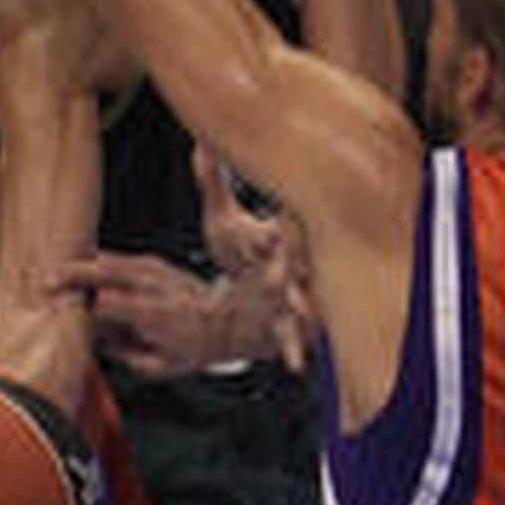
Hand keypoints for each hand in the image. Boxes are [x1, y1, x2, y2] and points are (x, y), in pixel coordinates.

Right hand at [55, 249, 224, 375]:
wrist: (228, 320)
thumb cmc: (195, 346)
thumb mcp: (161, 366)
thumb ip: (126, 356)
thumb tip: (99, 344)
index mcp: (153, 313)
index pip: (108, 305)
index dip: (85, 311)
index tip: (65, 315)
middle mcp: (153, 286)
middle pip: (105, 272)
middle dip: (73, 275)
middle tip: (46, 282)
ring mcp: (154, 270)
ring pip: (109, 260)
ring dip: (81, 265)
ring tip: (56, 273)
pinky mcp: (154, 262)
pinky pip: (119, 258)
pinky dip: (97, 261)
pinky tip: (81, 266)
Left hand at [194, 144, 314, 374]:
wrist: (266, 289)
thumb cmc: (246, 251)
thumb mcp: (225, 220)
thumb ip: (213, 184)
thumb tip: (200, 141)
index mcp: (272, 236)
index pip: (280, 225)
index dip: (280, 226)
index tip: (279, 223)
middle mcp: (287, 265)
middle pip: (294, 262)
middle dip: (292, 266)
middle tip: (286, 271)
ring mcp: (291, 295)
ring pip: (298, 300)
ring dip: (301, 308)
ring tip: (304, 319)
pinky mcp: (287, 321)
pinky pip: (290, 334)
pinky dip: (293, 347)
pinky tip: (295, 363)